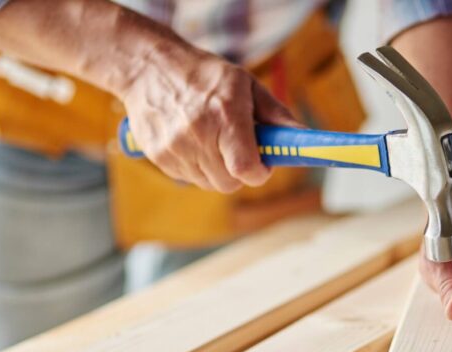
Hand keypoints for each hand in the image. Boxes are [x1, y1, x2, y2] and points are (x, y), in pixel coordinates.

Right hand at [121, 43, 296, 191]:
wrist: (148, 67)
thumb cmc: (204, 75)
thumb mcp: (245, 84)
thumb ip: (275, 115)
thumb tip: (303, 136)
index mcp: (225, 114)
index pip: (245, 168)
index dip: (259, 173)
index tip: (263, 165)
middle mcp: (198, 133)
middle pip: (229, 183)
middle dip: (240, 171)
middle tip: (238, 149)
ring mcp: (175, 147)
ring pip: (209, 183)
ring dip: (218, 170)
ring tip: (212, 140)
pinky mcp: (158, 156)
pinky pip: (189, 178)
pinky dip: (196, 166)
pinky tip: (191, 140)